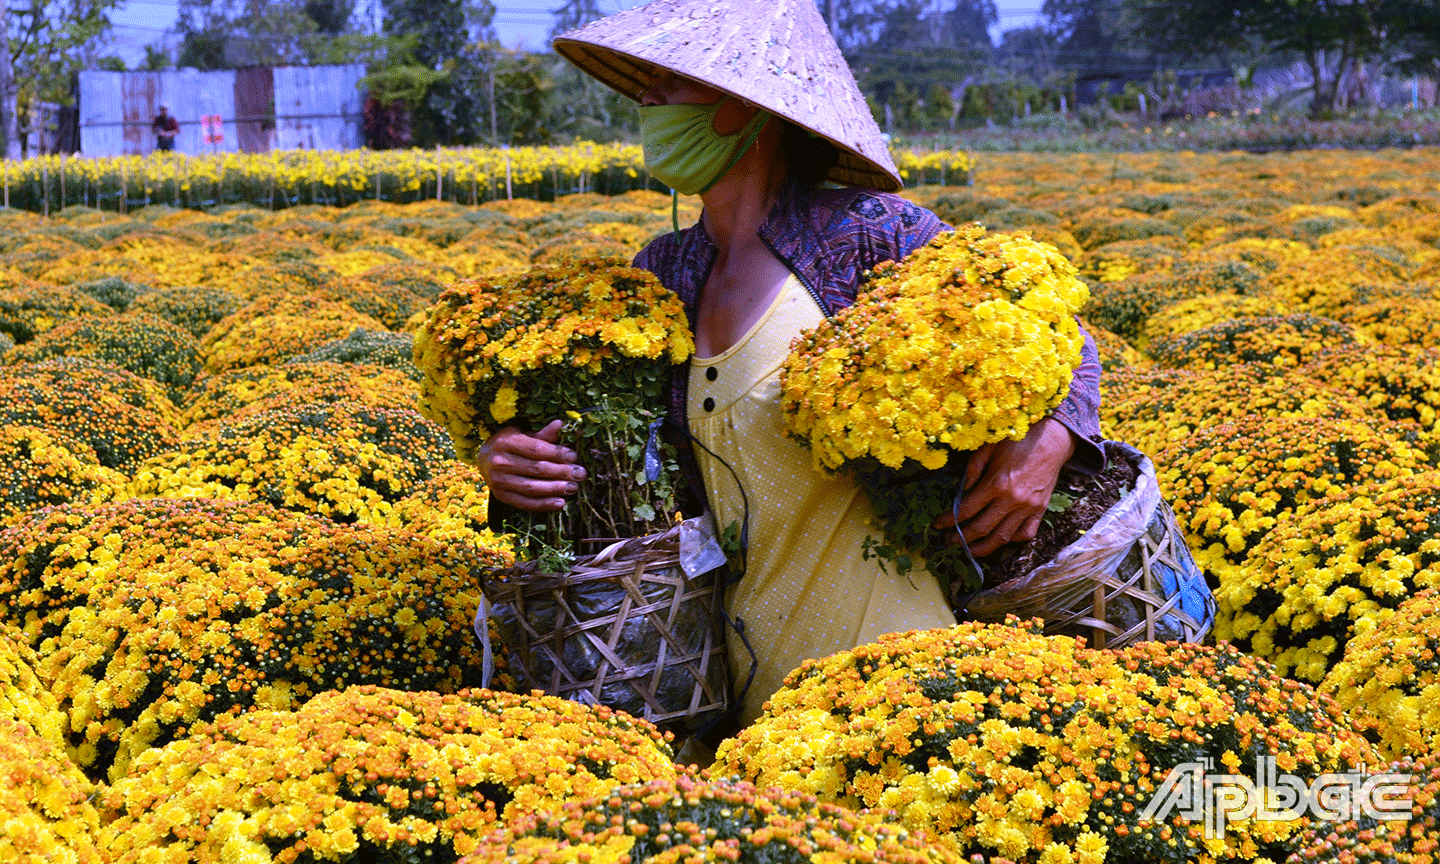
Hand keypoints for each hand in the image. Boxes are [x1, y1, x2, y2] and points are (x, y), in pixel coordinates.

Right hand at [475, 419, 585, 511]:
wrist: (484, 459)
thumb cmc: (509, 444)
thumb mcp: (523, 434)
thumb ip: (543, 434)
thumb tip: (561, 424)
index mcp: (506, 442)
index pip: (536, 449)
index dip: (557, 453)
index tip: (574, 456)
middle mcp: (500, 462)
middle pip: (536, 469)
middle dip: (562, 472)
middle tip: (580, 474)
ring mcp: (498, 481)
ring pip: (532, 487)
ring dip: (555, 489)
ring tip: (574, 488)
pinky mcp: (501, 496)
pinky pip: (525, 503)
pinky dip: (544, 504)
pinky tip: (560, 503)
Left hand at [932, 418, 1076, 556]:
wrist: (1053, 439)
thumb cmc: (1017, 440)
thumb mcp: (989, 448)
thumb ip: (973, 469)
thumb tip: (962, 490)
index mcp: (996, 483)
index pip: (966, 509)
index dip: (948, 520)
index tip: (938, 525)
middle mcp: (1012, 500)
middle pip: (981, 528)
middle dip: (962, 538)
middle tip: (949, 541)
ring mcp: (1028, 508)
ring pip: (1002, 538)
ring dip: (983, 548)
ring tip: (970, 550)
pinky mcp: (1040, 510)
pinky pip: (1025, 534)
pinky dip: (1012, 540)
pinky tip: (1000, 538)